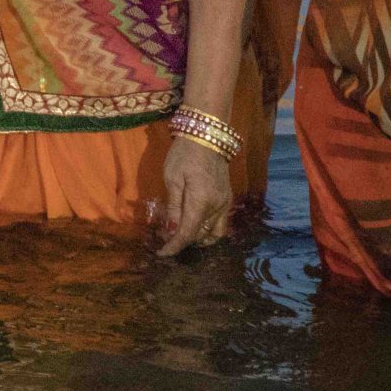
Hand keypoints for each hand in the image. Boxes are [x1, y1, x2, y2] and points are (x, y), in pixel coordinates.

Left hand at [155, 131, 233, 256]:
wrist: (207, 136)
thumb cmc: (184, 154)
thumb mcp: (172, 179)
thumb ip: (174, 207)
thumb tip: (171, 231)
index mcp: (201, 202)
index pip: (188, 234)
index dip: (174, 246)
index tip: (162, 254)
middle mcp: (218, 207)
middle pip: (201, 236)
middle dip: (184, 241)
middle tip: (166, 238)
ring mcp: (226, 203)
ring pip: (214, 233)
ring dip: (198, 238)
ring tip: (181, 235)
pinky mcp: (228, 198)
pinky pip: (221, 223)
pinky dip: (208, 229)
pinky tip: (196, 224)